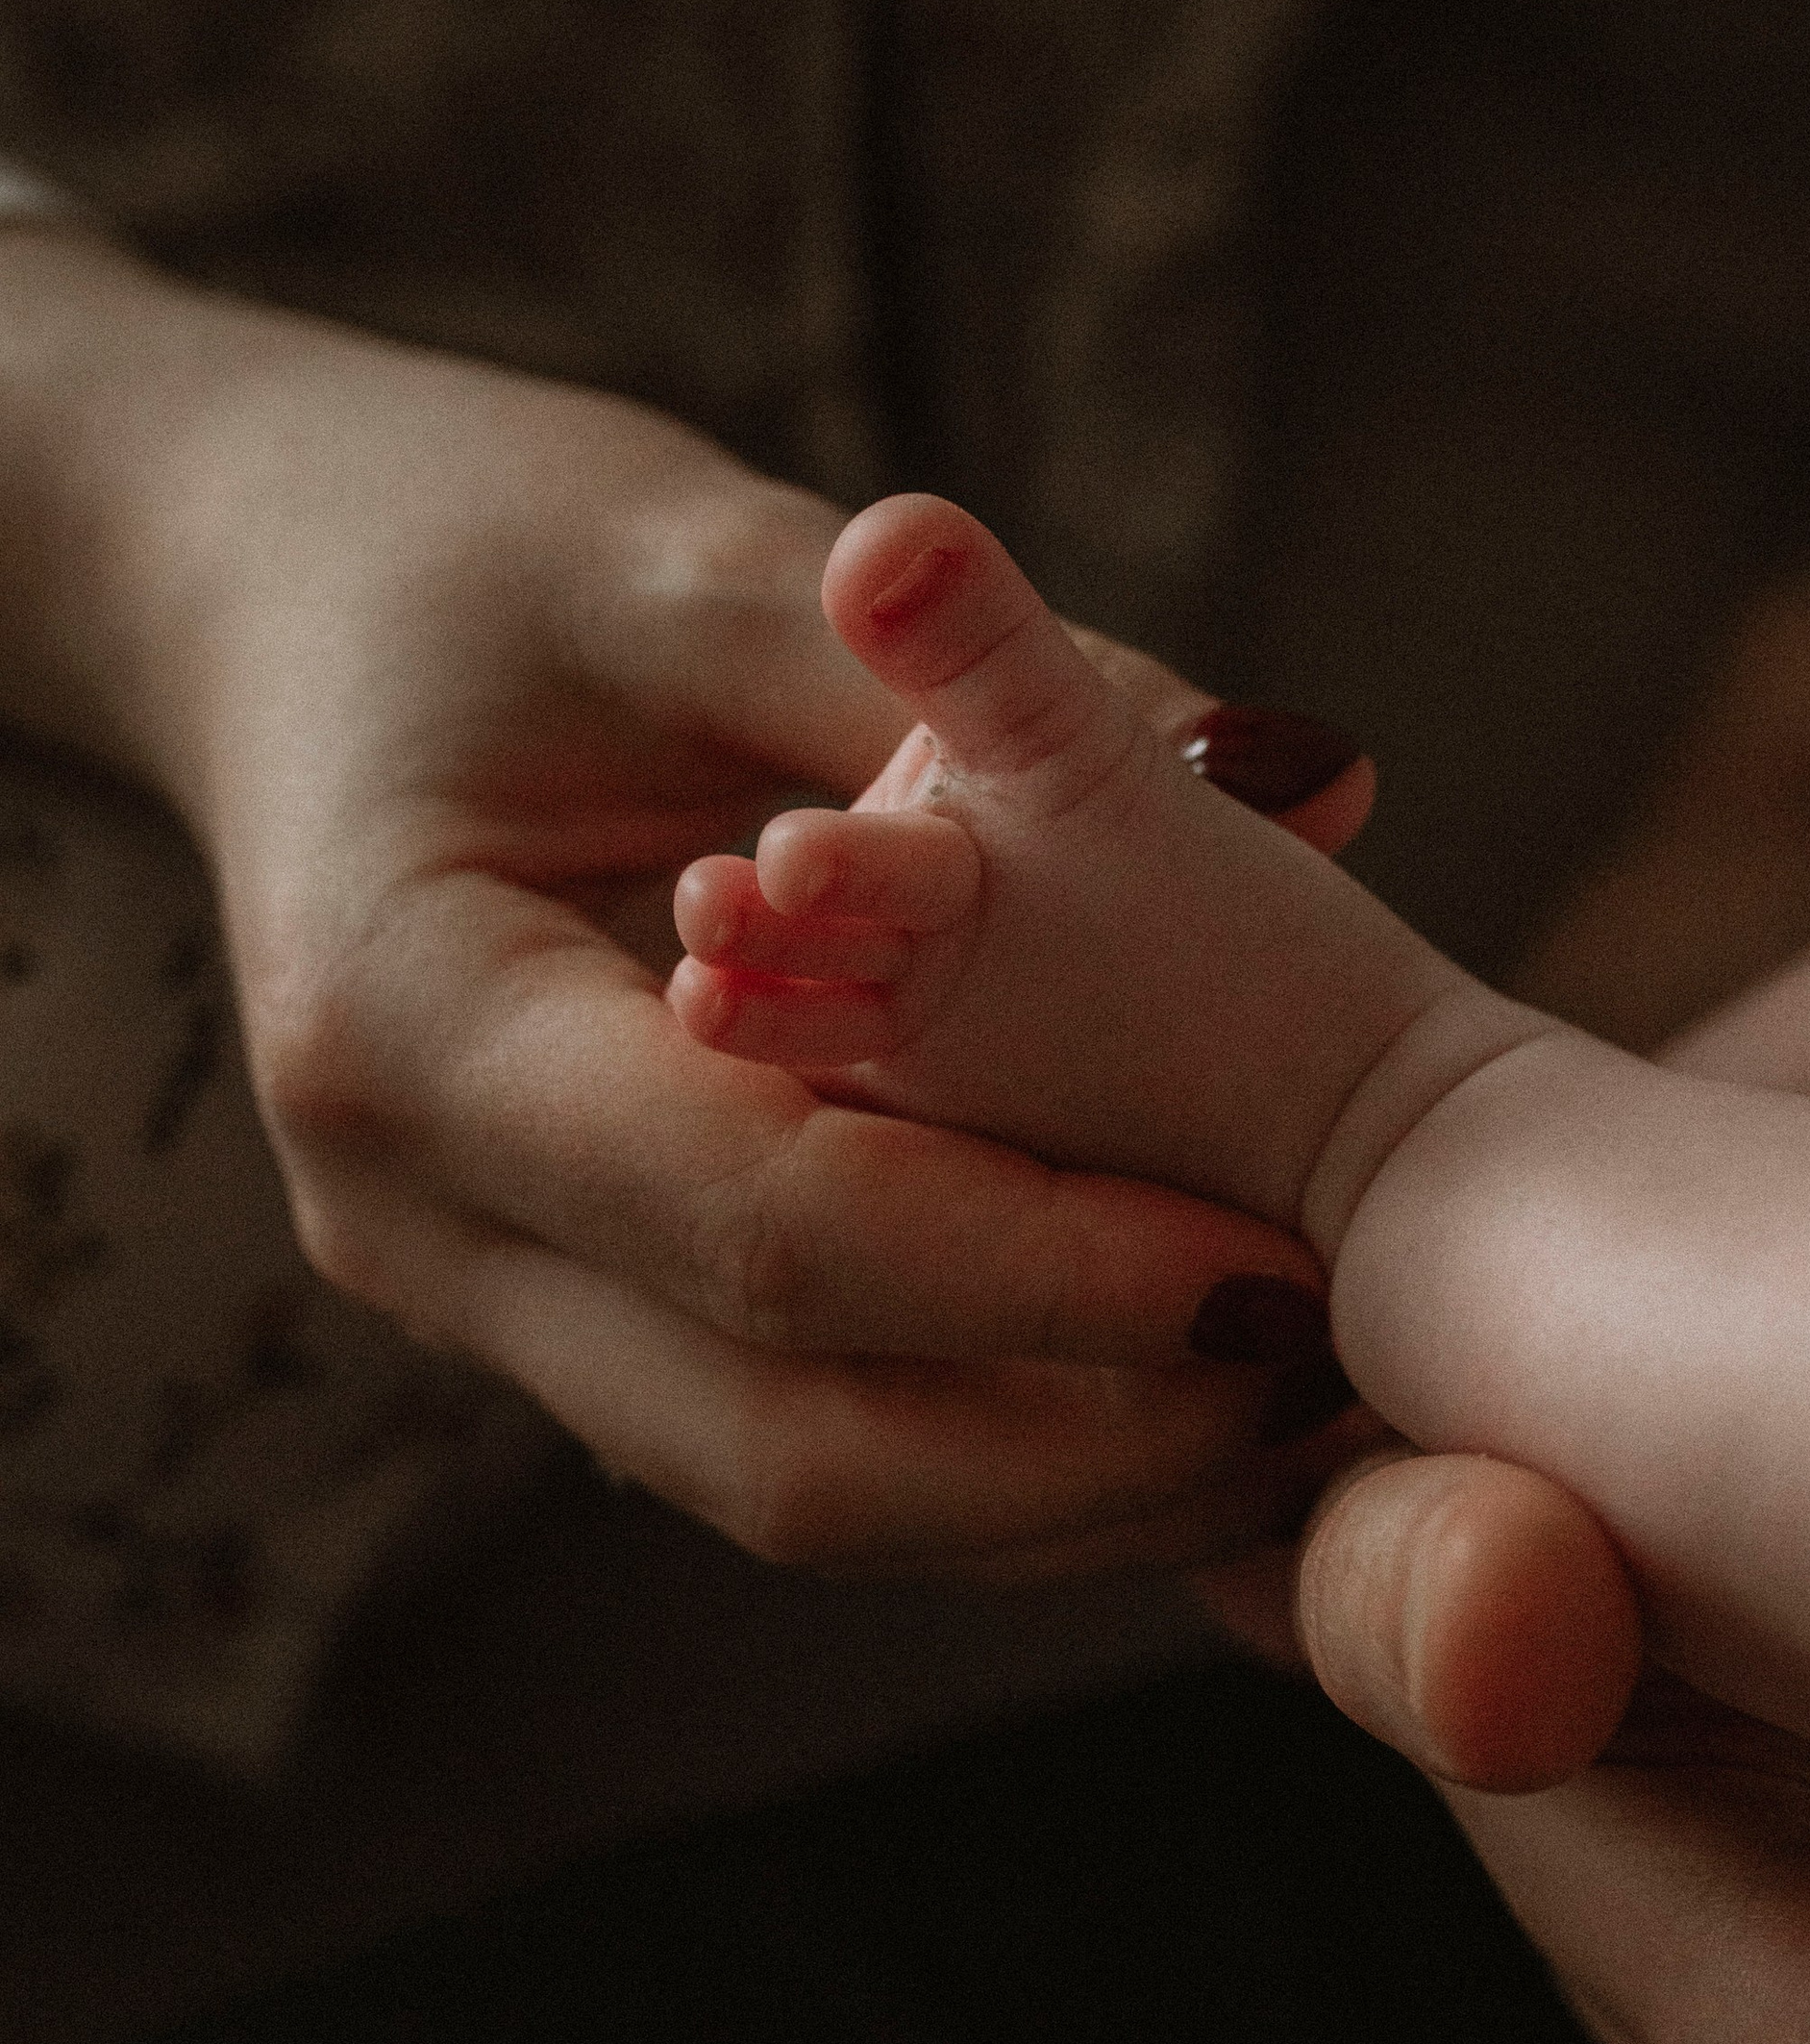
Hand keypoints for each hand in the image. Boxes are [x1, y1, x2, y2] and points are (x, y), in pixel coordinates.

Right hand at [0, 229, 1371, 1574]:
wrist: (256, 611)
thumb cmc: (451, 546)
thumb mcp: (685, 551)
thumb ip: (970, 682)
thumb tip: (1303, 772)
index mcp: (413, 1025)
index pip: (770, 1228)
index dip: (1043, 1272)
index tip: (1273, 1262)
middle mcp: (420, 1223)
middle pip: (785, 1451)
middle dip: (1080, 1447)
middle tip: (1320, 1378)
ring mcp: (480, 1301)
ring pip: (799, 1497)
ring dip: (1060, 1490)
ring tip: (1290, 1409)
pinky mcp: (564, 1320)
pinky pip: (792, 1445)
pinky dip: (992, 1451)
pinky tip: (1167, 1388)